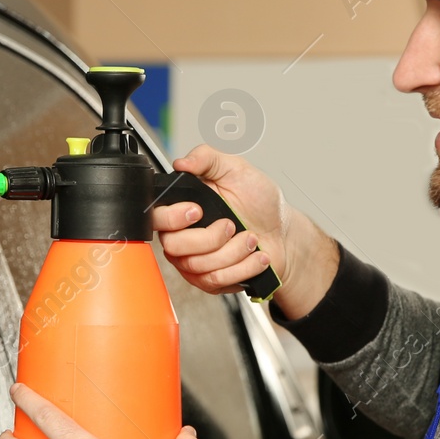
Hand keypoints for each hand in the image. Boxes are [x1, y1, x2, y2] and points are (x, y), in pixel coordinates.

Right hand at [150, 144, 339, 318]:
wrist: (283, 233)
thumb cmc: (259, 202)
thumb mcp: (236, 170)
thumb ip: (207, 158)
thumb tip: (181, 162)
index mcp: (183, 207)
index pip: (156, 218)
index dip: (174, 218)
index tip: (198, 210)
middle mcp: (183, 235)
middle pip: (173, 247)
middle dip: (211, 238)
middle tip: (232, 225)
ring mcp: (194, 261)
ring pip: (198, 266)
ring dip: (234, 252)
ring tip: (251, 239)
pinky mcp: (209, 280)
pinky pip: (216, 280)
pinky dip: (243, 267)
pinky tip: (256, 256)